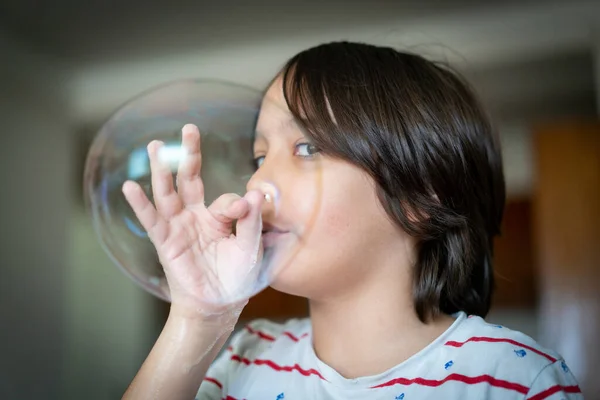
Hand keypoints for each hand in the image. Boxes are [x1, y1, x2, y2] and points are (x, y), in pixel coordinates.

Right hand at [122, 124, 263, 318]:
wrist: (219, 304)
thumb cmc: (236, 276)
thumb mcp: (250, 246)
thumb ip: (251, 221)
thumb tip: (254, 194)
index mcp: (217, 215)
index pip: (225, 199)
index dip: (236, 203)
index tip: (245, 209)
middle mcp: (195, 215)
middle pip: (189, 178)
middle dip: (189, 154)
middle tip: (190, 129)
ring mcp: (178, 226)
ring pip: (167, 192)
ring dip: (161, 170)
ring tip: (155, 146)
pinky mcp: (165, 241)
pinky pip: (151, 219)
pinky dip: (140, 204)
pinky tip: (130, 186)